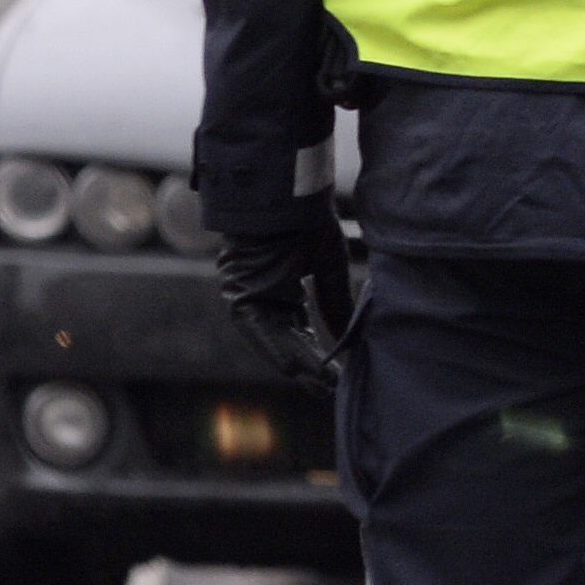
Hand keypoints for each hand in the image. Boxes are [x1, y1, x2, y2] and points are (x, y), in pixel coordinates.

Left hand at [215, 216, 356, 389]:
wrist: (284, 193)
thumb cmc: (307, 222)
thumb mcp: (329, 268)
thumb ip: (335, 304)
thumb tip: (345, 341)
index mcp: (283, 292)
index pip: (301, 335)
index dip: (320, 356)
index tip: (340, 376)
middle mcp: (264, 299)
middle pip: (287, 343)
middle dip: (309, 368)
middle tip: (331, 391)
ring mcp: (249, 298)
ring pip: (273, 340)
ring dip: (296, 365)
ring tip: (319, 386)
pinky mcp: (239, 294)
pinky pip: (259, 329)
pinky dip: (276, 348)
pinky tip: (292, 367)